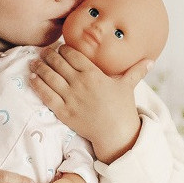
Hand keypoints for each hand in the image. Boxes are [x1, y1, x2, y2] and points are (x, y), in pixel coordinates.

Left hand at [30, 43, 150, 162]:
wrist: (115, 133)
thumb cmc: (122, 109)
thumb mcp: (128, 86)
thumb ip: (136, 71)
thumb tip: (151, 61)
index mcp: (94, 74)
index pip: (73, 55)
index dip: (63, 49)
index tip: (59, 48)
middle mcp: (80, 83)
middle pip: (58, 63)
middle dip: (48, 56)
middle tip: (43, 53)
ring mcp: (71, 98)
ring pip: (49, 77)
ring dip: (39, 67)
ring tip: (33, 62)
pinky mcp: (64, 112)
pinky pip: (46, 95)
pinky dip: (38, 85)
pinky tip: (32, 79)